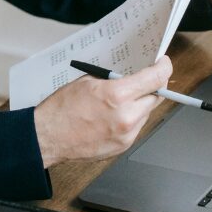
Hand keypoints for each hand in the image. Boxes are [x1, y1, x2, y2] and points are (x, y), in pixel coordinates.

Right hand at [32, 57, 171, 167]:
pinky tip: (114, 116)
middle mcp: (126, 117)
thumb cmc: (62, 110)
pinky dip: (130, 119)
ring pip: (146, 113)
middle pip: (156, 97)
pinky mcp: (123, 146)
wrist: (48, 138)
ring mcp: (126, 135)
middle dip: (152, 87)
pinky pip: (136, 127)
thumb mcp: (88, 81)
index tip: (163, 64)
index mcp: (117, 96)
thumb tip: (133, 76)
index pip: (155, 79)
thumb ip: (115, 79)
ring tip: (120, 102)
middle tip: (145, 81)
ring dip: (140, 104)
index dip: (163, 68)